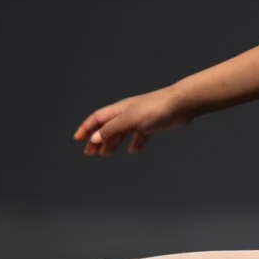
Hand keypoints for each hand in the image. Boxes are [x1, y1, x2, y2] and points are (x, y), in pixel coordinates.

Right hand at [74, 88, 193, 155]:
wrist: (181, 104)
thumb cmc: (155, 108)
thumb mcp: (129, 120)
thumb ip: (111, 129)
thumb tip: (94, 138)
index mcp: (119, 110)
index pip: (97, 119)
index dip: (86, 128)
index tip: (77, 139)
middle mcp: (128, 114)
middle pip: (107, 127)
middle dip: (96, 140)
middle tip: (89, 153)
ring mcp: (140, 119)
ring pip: (122, 133)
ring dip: (112, 143)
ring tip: (105, 154)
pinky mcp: (153, 125)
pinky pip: (140, 136)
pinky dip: (134, 143)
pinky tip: (133, 151)